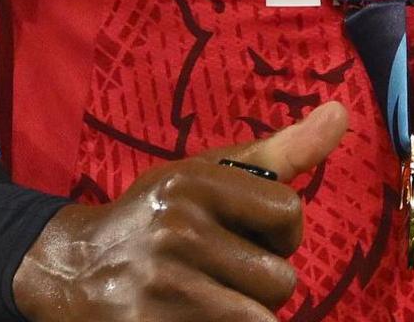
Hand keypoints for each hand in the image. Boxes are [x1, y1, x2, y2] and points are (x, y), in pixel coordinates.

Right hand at [11, 102, 347, 321]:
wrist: (72, 269)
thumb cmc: (158, 218)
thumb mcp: (206, 176)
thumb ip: (280, 153)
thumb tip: (341, 112)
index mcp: (191, 185)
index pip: (289, 214)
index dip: (279, 233)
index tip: (248, 234)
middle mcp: (175, 233)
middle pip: (280, 279)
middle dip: (260, 281)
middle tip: (218, 272)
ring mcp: (162, 288)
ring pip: (262, 318)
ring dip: (245, 313)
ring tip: (207, 296)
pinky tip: (197, 314)